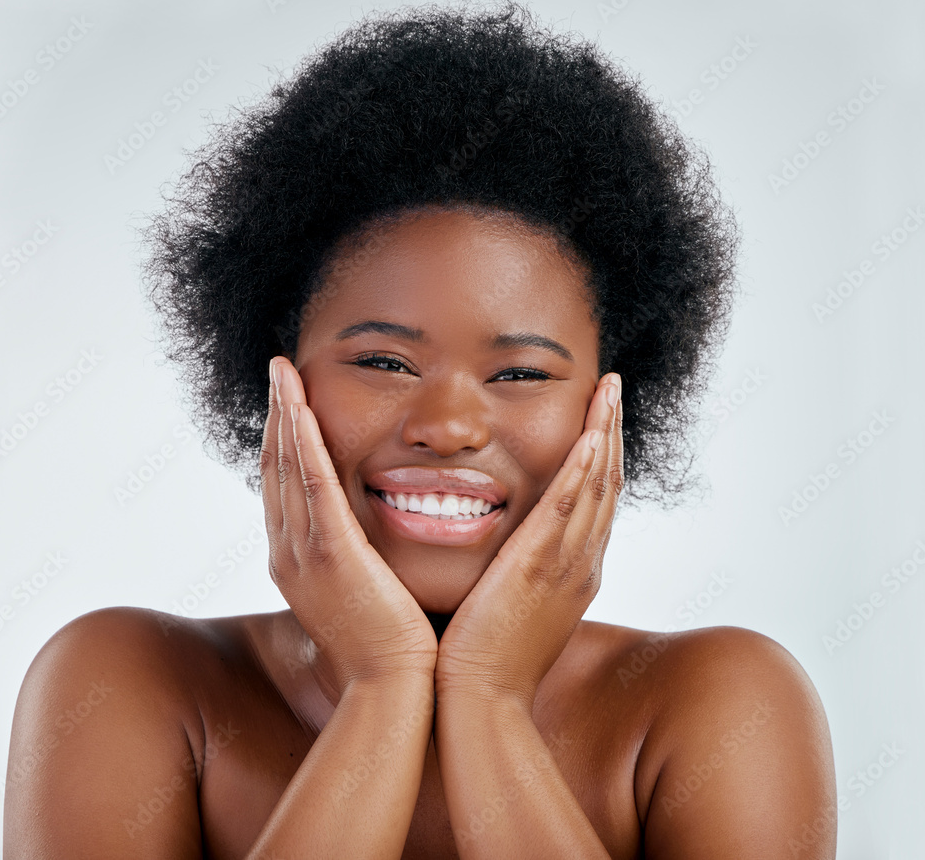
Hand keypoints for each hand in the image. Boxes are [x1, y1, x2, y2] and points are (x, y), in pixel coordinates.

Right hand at [261, 356, 437, 689]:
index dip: (283, 440)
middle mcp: (288, 553)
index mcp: (296, 562)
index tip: (288, 402)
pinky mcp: (331, 554)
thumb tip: (374, 533)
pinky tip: (299, 407)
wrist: (394, 689)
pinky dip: (303, 444)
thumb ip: (360, 556)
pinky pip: (313, 486)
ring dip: (284, 416)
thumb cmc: (391, 645)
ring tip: (283, 372)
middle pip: (277, 469)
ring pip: (288, 468)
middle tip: (279, 373)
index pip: (285, 487)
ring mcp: (304, 553)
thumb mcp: (365, 591)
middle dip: (276, 417)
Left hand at [434, 373, 623, 708]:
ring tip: (607, 390)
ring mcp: (566, 565)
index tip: (598, 420)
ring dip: (603, 434)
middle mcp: (581, 564)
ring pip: (596, 486)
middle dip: (610, 432)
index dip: (600, 457)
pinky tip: (589, 433)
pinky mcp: (540, 568)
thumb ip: (517, 574)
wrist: (479, 702)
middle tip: (611, 388)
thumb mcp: (512, 608)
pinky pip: (569, 507)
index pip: (594, 502)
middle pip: (605, 484)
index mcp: (574, 572)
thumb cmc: (484, 660)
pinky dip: (582, 468)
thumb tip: (506, 554)